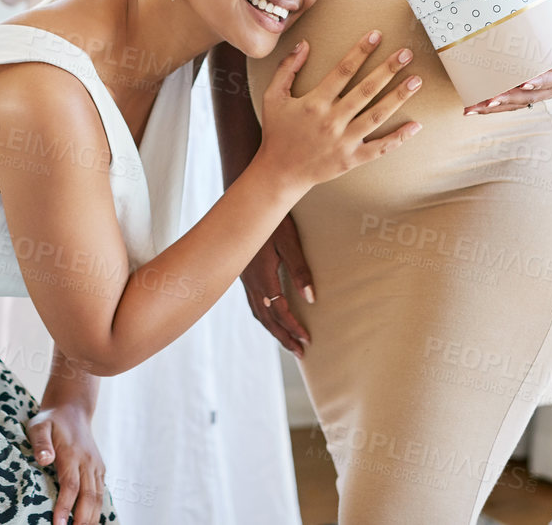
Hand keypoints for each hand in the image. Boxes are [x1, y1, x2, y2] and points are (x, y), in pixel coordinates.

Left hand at [28, 401, 105, 524]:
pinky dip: (97, 509)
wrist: (73, 409)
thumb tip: (44, 460)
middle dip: (82, 519)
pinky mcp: (99, 468)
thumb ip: (41, 443)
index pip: (71, 485)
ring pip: (97, 497)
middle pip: (88, 496)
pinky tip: (90, 521)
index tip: (58, 524)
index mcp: (72, 453)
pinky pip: (101, 492)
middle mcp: (88, 461)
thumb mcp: (39, 426)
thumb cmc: (51, 420)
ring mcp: (96, 465)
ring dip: (92, 518)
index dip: (65, 506)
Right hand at [241, 214, 313, 355]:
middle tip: (299, 352)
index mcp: (262, 277)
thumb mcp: (289, 241)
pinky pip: (252, 300)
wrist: (242, 198)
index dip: (294, 327)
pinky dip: (262, 313)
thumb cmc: (269, 216)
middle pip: (267, 318)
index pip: (280, 311)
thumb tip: (311, 299)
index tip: (308, 340)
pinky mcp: (240, 270)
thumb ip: (299, 270)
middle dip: (283, 336)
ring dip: (272, 328)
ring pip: (257, 311)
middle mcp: (250, 281)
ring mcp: (243, 276)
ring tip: (285, 339)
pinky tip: (268, 312)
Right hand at [254, 30, 422, 193]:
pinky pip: (380, 148)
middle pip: (365, 90)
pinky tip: (416, 124)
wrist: (279, 173)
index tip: (377, 35)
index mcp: (315, 103)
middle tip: (406, 53)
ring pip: (377, 116)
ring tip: (416, 80)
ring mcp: (344, 142)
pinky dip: (399, 138)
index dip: (360, 51)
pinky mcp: (352, 159)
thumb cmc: (277, 132)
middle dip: (387, 70)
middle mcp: (332, 121)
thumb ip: (286, 69)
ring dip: (398, 97)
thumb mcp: (273, 97)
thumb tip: (304, 44)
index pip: (342, 71)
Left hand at [465, 15, 551, 114]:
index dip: (541, 82)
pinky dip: (495, 103)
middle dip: (509, 99)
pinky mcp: (534, 89)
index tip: (525, 82)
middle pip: (530, 97)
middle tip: (487, 100)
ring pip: (518, 102)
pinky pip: (514, 98)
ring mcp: (545, 91)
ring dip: (495, 107)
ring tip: (471, 109)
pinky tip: (475, 105)